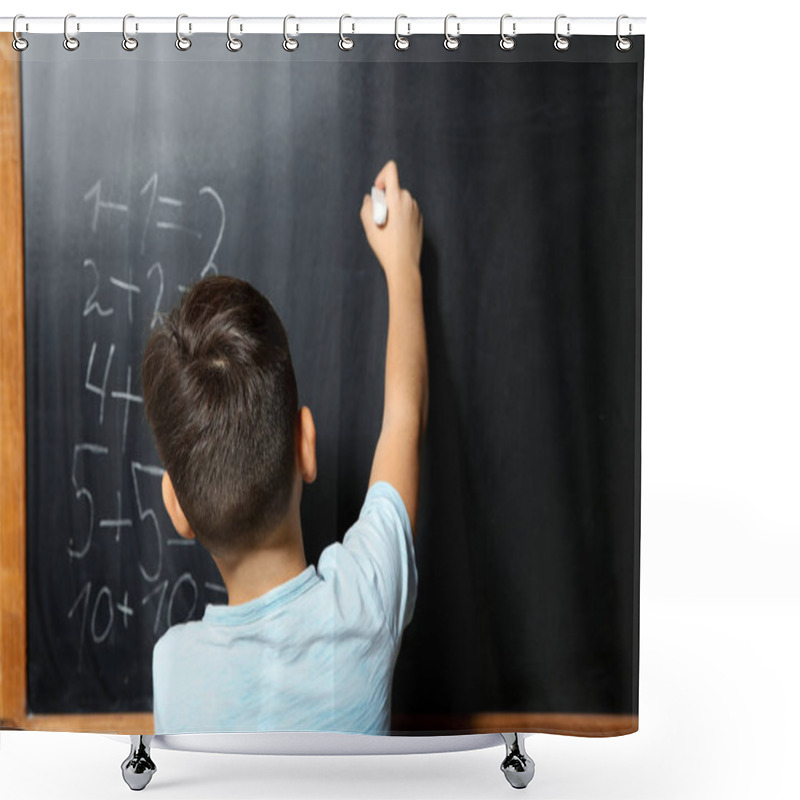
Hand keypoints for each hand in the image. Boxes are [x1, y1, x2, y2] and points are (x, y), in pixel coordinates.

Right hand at [360, 160, 422, 278]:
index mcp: (396, 198)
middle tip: (381, 218)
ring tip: (389, 228)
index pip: (391, 170)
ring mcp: (416, 210)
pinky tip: (397, 232)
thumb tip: (371, 198)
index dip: (381, 177)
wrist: (403, 263)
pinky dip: (401, 216)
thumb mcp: (368, 224)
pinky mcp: (420, 219)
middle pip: (395, 189)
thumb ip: (367, 205)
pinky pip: (408, 210)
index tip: (378, 192)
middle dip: (386, 199)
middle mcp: (408, 200)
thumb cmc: (385, 245)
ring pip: (401, 201)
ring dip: (394, 208)